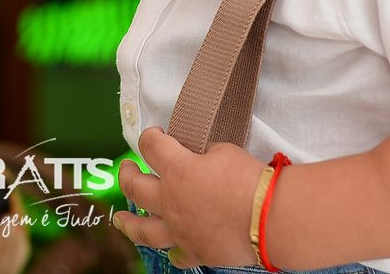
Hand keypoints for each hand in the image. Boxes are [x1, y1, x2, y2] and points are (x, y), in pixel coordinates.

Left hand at [111, 126, 264, 269]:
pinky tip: (170, 250)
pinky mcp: (196, 251)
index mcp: (176, 170)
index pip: (151, 146)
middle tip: (127, 168)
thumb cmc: (250, 179)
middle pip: (134, 186)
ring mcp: (179, 230)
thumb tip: (200, 160)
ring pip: (142, 229)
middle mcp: (170, 201)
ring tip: (120, 219)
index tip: (155, 135)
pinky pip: (177, 255)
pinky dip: (173, 252)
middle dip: (127, 174)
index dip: (150, 136)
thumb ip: (203, 155)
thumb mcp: (223, 151)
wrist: (269, 217)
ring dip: (129, 222)